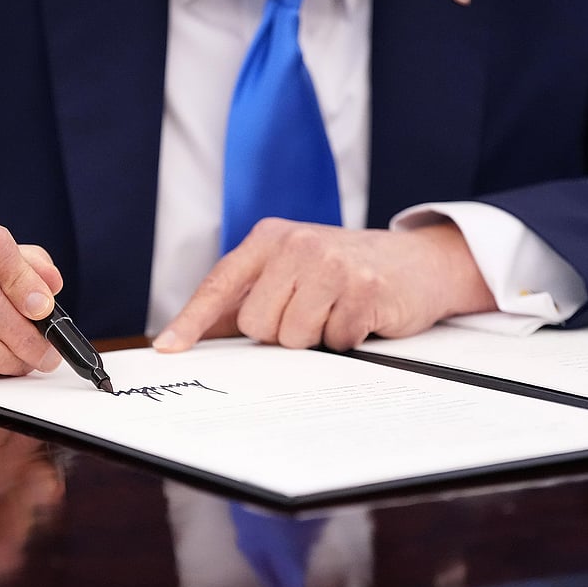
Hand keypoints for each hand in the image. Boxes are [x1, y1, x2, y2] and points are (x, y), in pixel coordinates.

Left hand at [153, 218, 495, 352]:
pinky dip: (346, 340)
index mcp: (271, 238)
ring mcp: (332, 264)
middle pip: (257, 323)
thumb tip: (192, 336)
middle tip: (311, 313)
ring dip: (315, 339)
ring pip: (293, 337)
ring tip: (336, 313)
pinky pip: (334, 342)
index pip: (221, 284)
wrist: (419, 262)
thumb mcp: (293, 270)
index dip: (192, 320)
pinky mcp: (364, 288)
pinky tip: (359, 317)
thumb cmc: (347, 272)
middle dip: (281, 333)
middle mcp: (298, 244)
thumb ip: (247, 298)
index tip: (168, 349)